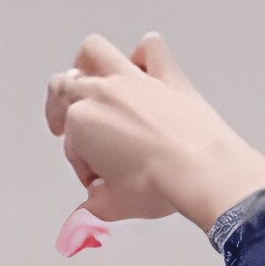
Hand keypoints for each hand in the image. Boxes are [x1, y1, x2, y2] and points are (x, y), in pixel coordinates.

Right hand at [46, 31, 264, 230]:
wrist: (201, 171)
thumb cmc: (159, 184)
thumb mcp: (116, 205)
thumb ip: (93, 206)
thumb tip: (85, 216)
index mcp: (81, 123)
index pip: (71, 144)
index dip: (82, 165)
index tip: (97, 181)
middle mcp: (102, 92)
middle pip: (67, 90)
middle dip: (63, 110)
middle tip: (66, 126)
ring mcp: (133, 79)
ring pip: (94, 52)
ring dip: (86, 64)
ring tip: (89, 80)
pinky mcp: (165, 75)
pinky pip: (150, 50)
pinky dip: (144, 56)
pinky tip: (143, 68)